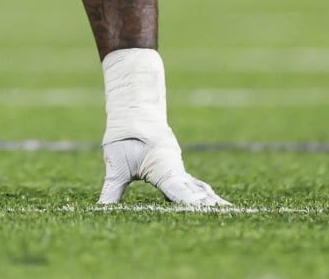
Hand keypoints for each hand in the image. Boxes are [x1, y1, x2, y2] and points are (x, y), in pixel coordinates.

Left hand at [99, 130, 229, 207]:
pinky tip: (214, 204)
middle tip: (224, 217)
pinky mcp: (177, 169)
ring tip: (227, 213)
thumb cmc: (124, 138)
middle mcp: (176, 169)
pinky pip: (195, 184)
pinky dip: (204, 195)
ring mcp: (179, 169)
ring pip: (199, 188)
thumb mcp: (115, 166)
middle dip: (207, 206)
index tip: (198, 211)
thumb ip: (111, 190)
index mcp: (163, 168)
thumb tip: (101, 210)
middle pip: (195, 191)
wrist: (134, 112)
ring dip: (210, 201)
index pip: (178, 190)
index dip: (188, 202)